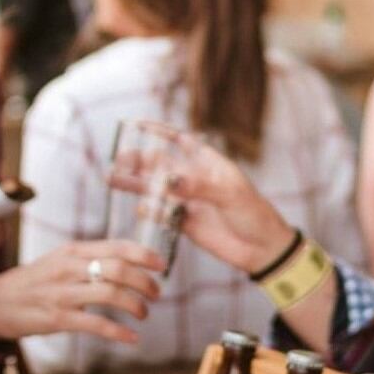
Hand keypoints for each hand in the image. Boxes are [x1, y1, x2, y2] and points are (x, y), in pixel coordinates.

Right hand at [0, 239, 164, 342]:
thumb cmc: (33, 281)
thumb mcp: (59, 259)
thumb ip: (89, 258)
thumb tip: (127, 262)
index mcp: (72, 250)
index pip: (117, 246)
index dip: (145, 255)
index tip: (162, 265)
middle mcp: (69, 267)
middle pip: (119, 269)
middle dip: (145, 282)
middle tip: (156, 293)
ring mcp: (63, 293)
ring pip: (111, 294)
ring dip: (136, 305)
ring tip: (144, 313)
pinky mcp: (57, 318)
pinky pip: (96, 324)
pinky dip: (119, 333)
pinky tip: (132, 338)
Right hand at [111, 123, 295, 274]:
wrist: (261, 249)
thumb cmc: (253, 213)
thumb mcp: (230, 195)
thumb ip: (199, 186)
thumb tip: (169, 180)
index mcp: (207, 163)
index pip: (180, 140)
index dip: (159, 131)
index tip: (137, 124)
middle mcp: (193, 179)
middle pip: (160, 164)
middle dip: (139, 160)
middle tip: (119, 160)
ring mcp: (187, 200)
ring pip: (155, 188)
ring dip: (136, 184)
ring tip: (113, 179)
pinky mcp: (183, 222)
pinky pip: (161, 213)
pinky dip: (150, 211)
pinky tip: (142, 209)